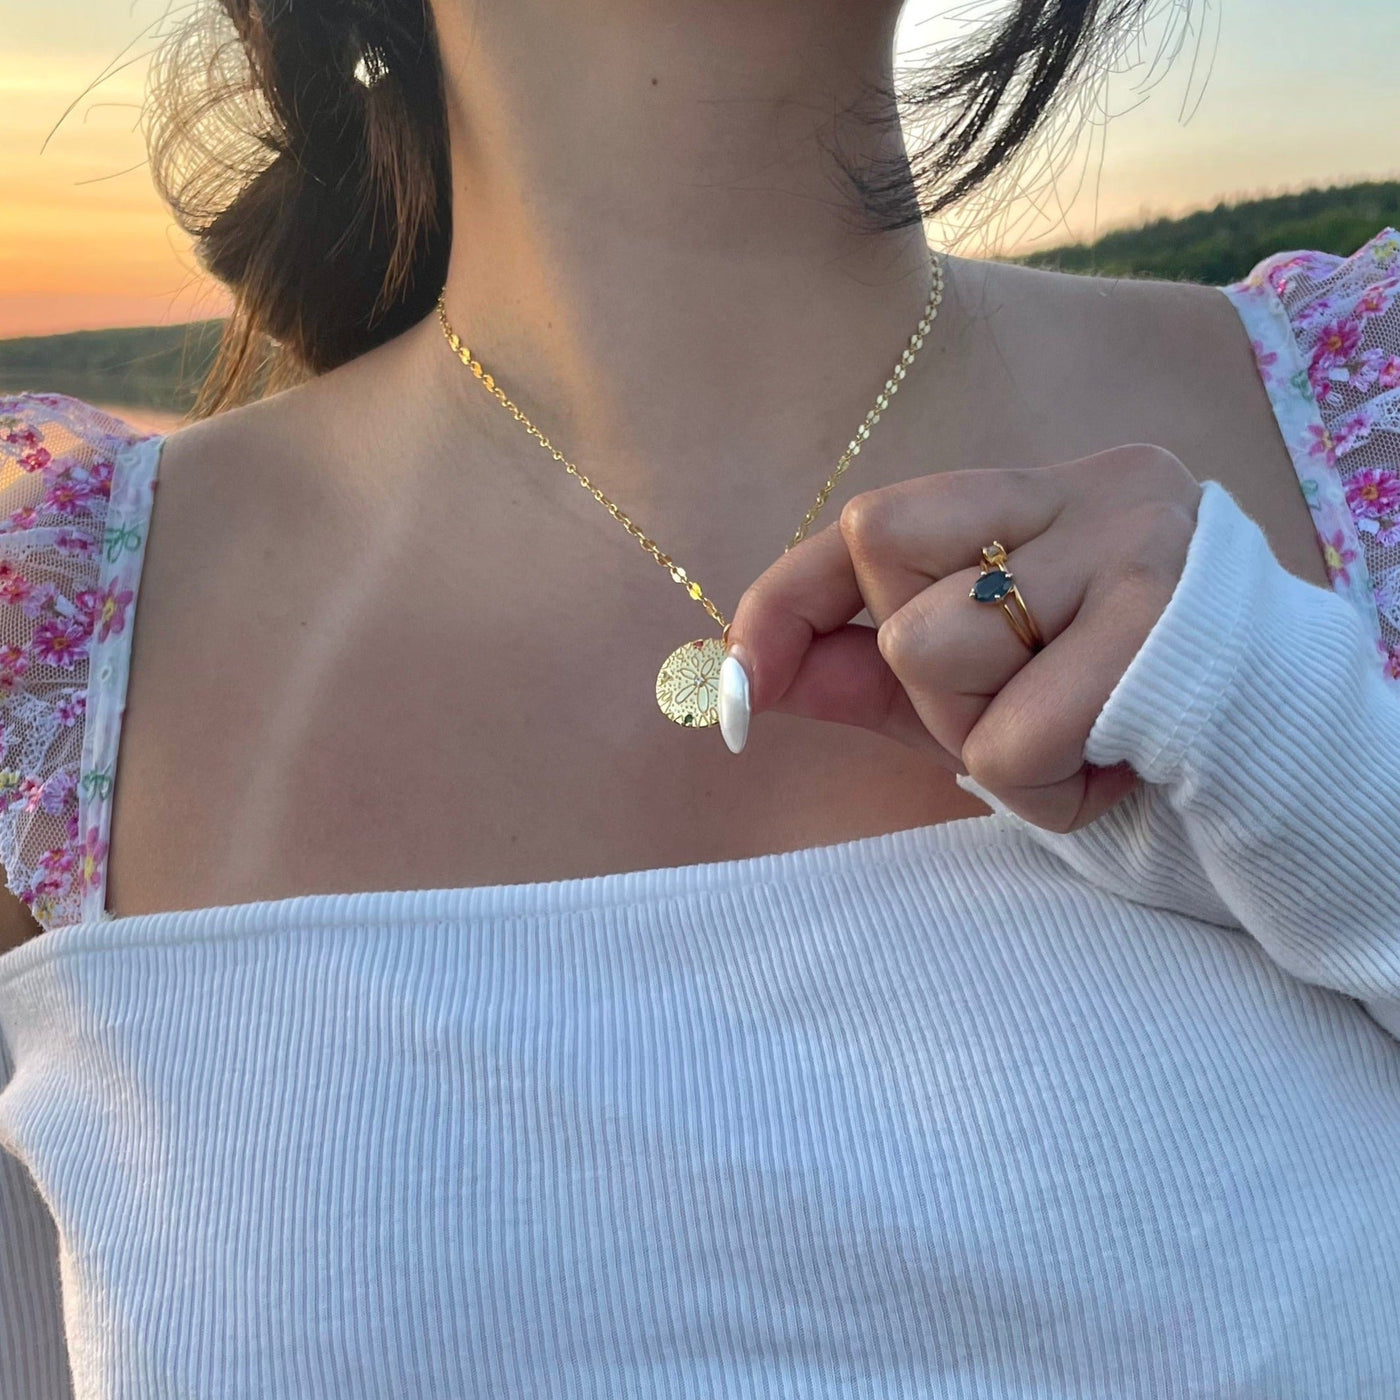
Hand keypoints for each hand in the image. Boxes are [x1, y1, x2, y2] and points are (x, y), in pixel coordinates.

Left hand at [721, 443, 1203, 833]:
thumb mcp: (985, 700)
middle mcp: (1094, 490)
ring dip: (990, 746)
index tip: (741, 683)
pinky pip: (1009, 739)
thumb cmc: (1131, 734)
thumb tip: (747, 674)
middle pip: (888, 566)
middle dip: (925, 689)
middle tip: (1026, 718)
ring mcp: (1138, 543)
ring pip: (931, 652)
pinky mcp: (1165, 626)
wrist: (1301, 784)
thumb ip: (871, 677)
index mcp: (1046, 497)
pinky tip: (1122, 772)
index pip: (872, 519)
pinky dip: (1045, 792)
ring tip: (1084, 746)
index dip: (787, 598)